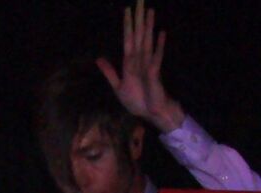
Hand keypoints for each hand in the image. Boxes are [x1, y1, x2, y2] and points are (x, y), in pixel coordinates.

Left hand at [95, 0, 184, 131]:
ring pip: (147, 42)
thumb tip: (99, 59)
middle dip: (139, 19)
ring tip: (150, 11)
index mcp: (131, 63)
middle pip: (138, 36)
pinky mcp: (155, 74)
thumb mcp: (119, 86)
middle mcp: (141, 60)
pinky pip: (157, 58)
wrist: (152, 113)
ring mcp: (149, 65)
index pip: (128, 40)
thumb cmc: (138, 100)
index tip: (128, 9)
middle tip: (141, 1)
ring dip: (148, 27)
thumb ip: (110, 72)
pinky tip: (161, 33)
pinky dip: (159, 46)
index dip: (127, 25)